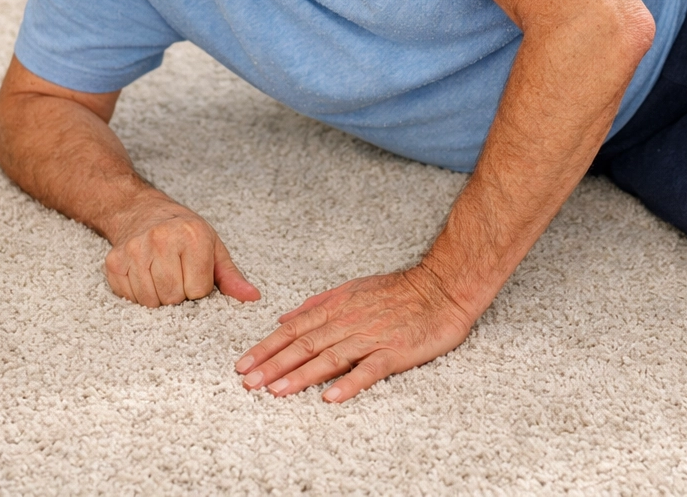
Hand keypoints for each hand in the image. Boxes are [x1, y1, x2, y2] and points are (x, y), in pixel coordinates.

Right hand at [104, 196, 259, 306]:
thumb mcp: (213, 247)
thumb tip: (253, 297)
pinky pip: (129, 297)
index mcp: (192, 236)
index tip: (194, 273)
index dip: (198, 288)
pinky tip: (144, 275)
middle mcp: (162, 240)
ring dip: (158, 296)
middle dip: (178, 294)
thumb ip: (231, 276)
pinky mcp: (115, 261)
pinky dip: (138, 294)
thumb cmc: (184, 232)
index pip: (198, 290)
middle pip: (173, 297)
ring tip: (161, 275)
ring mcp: (135, 250)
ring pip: (150, 301)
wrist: (143, 211)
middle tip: (176, 274)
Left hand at [234, 266, 475, 402]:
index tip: (243, 364)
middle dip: (274, 365)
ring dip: (301, 376)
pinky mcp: (394, 352)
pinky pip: (369, 370)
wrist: (442, 288)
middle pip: (305, 345)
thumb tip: (285, 317)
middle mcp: (349, 322)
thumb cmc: (399, 290)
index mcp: (338, 307)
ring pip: (330, 359)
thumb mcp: (353, 288)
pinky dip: (349, 383)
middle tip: (249, 383)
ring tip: (277, 391)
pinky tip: (331, 398)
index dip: (267, 347)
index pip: (294, 329)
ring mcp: (371, 338)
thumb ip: (318, 304)